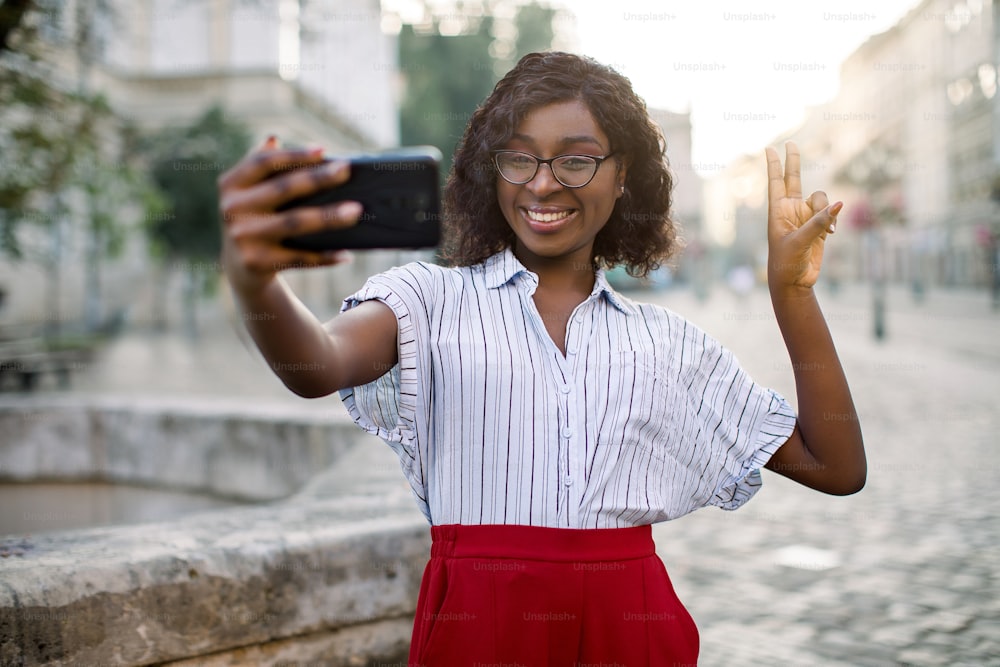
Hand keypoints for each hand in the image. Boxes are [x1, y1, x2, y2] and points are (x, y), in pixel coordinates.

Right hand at [217, 136, 360, 294]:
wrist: (240, 266)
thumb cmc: (256, 218)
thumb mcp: (249, 192)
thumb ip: (259, 166)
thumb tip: (273, 138)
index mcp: (231, 184)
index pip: (263, 162)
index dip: (293, 155)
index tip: (323, 150)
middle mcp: (232, 209)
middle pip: (283, 188)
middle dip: (317, 178)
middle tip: (346, 170)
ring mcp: (243, 237)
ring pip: (295, 222)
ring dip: (329, 217)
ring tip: (356, 211)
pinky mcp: (257, 262)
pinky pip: (299, 257)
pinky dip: (325, 257)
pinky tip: (346, 254)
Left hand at [765, 141, 842, 291]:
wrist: (795, 282)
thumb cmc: (787, 263)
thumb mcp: (799, 242)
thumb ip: (818, 222)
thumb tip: (839, 203)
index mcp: (778, 212)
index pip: (775, 183)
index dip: (773, 165)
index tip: (768, 148)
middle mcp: (791, 210)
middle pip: (794, 179)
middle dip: (793, 162)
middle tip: (790, 143)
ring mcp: (806, 217)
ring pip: (821, 198)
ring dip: (826, 210)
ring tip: (826, 231)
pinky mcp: (819, 226)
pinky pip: (830, 212)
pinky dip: (833, 219)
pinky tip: (831, 234)